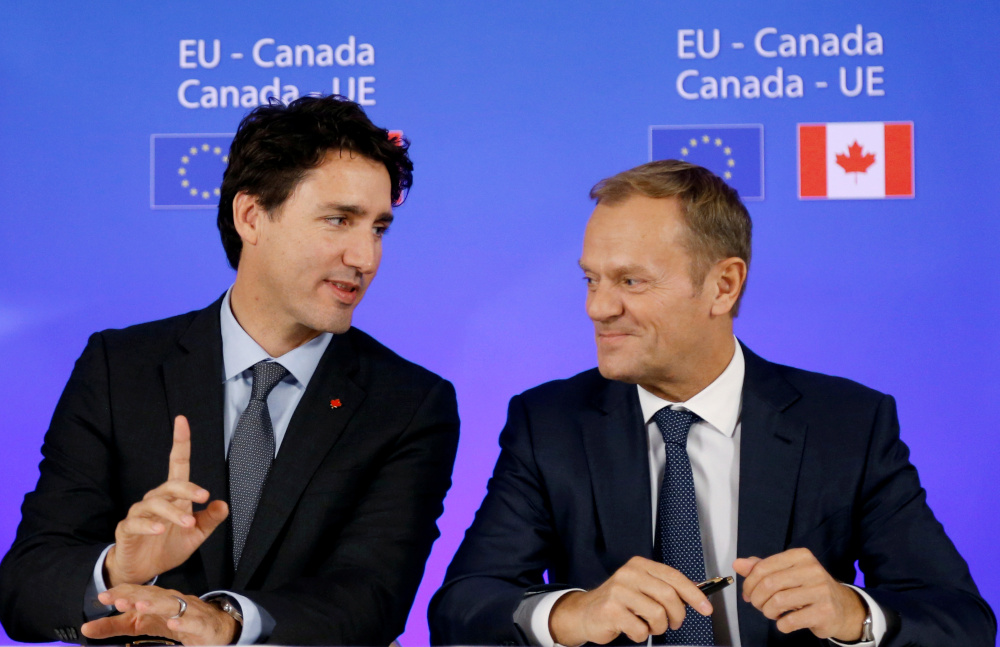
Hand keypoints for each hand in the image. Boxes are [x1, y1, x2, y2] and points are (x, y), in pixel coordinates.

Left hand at [81, 584, 238, 645]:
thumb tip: (85, 628)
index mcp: (156, 599)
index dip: (121, 593)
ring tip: (140, 607)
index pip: (137, 592)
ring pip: (172, 606)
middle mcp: (171, 600)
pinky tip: (174, 624)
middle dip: (136, 596)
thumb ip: (115, 626)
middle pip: (153, 596)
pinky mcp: (202, 625)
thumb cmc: (175, 622)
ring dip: (156, 605)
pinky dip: (184, 622)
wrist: (215, 626)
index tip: (102, 596)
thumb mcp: (141, 625)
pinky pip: (193, 623)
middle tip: (119, 600)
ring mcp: (188, 611)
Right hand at [105, 416, 228, 586]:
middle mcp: (156, 500)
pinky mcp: (126, 529)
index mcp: (174, 497)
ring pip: (154, 503)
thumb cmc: (169, 547)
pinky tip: (159, 529)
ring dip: (172, 512)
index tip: (182, 421)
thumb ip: (210, 520)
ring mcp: (139, 513)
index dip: (180, 442)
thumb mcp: (196, 536)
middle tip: (203, 497)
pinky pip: (135, 522)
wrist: (143, 571)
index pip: (177, 464)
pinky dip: (148, 525)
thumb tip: (223, 504)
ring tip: (187, 522)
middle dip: (187, 488)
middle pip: (170, 485)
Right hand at [549, 556, 712, 645]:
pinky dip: (641, 635)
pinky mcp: (611, 609)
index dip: (694, 594)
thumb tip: (696, 595)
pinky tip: (632, 629)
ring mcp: (619, 591)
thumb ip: (664, 588)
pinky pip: (641, 629)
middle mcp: (629, 574)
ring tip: (648, 626)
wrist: (585, 612)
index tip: (706, 608)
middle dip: (677, 615)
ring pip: (657, 614)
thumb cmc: (618, 602)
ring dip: (658, 627)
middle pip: (669, 596)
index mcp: (639, 565)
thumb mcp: (641, 588)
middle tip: (674, 623)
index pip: (674, 576)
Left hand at [734, 548, 865, 641]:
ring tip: (772, 613)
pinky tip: (785, 622)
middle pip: (769, 585)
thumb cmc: (809, 589)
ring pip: (777, 602)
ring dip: (768, 612)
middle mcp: (812, 570)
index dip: (749, 583)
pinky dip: (781, 625)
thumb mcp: (786, 573)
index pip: (763, 567)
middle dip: (757, 599)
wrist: (843, 608)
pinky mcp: (825, 612)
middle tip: (758, 605)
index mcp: (800, 556)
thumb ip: (761, 568)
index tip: (748, 594)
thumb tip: (737, 564)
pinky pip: (790, 621)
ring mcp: (821, 591)